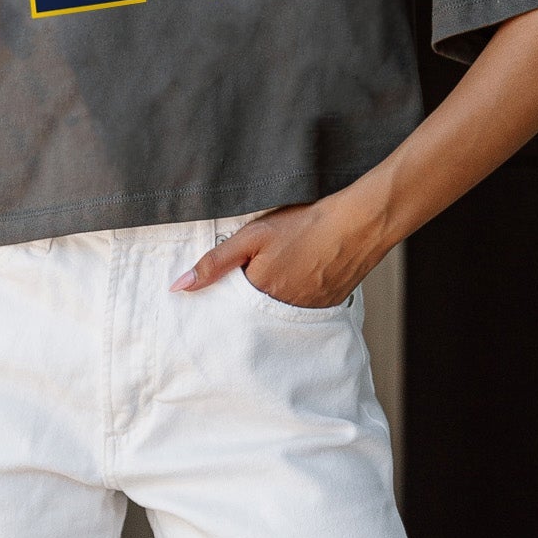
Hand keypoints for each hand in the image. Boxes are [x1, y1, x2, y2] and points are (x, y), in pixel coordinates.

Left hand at [169, 191, 383, 309]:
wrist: (358, 225)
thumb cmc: (305, 226)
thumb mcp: (252, 237)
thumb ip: (215, 263)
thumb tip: (179, 287)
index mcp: (259, 297)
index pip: (231, 308)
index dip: (228, 294)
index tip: (229, 284)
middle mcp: (282, 312)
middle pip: (255, 313)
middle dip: (251, 299)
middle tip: (263, 271)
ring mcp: (307, 312)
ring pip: (279, 312)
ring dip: (276, 299)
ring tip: (284, 271)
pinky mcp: (327, 307)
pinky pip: (303, 310)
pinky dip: (298, 297)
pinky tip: (303, 275)